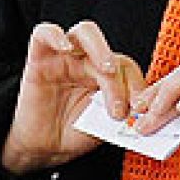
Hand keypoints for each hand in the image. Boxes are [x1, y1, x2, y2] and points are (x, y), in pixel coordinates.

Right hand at [1, 20, 144, 175]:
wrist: (44, 146)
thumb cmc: (74, 133)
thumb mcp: (103, 126)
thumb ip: (118, 114)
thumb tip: (140, 112)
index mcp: (109, 76)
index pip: (129, 69)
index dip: (138, 87)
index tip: (140, 111)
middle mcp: (90, 62)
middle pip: (113, 53)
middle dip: (123, 76)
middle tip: (126, 102)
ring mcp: (65, 58)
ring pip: (85, 33)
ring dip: (100, 49)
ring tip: (107, 71)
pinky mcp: (39, 59)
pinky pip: (43, 34)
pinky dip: (54, 35)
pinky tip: (64, 47)